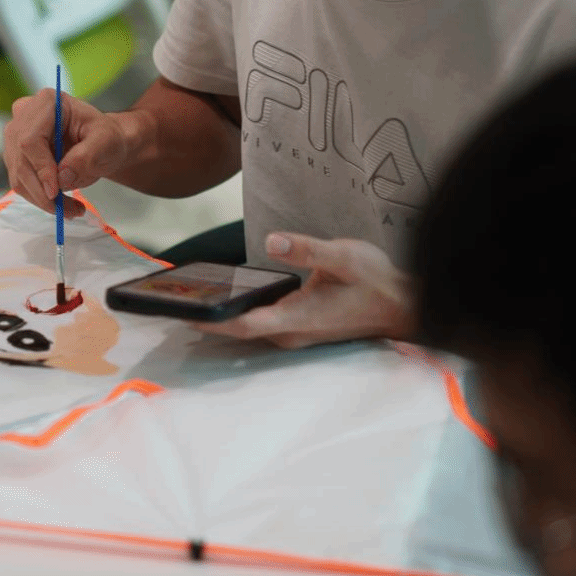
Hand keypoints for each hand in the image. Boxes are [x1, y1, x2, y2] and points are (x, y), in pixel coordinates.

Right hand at [3, 88, 133, 218]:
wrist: (102, 143)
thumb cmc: (106, 136)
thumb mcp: (107, 141)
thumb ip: (87, 156)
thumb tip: (62, 178)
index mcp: (47, 102)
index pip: (30, 140)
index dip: (40, 168)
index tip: (56, 192)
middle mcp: (24, 116)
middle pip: (20, 160)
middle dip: (43, 192)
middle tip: (69, 210)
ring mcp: (16, 136)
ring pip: (19, 176)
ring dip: (43, 199)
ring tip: (72, 209)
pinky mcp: (16, 156)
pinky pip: (21, 183)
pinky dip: (40, 198)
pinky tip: (62, 204)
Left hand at [194, 232, 415, 349]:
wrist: (403, 304)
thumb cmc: (376, 280)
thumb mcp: (343, 255)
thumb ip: (306, 249)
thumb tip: (272, 242)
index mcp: (297, 318)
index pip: (244, 324)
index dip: (213, 320)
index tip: (183, 313)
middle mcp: (291, 332)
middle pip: (238, 329)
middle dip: (206, 317)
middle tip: (172, 301)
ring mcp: (295, 333)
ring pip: (247, 327)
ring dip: (221, 316)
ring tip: (186, 297)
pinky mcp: (299, 327)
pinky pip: (259, 323)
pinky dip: (239, 312)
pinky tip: (223, 295)